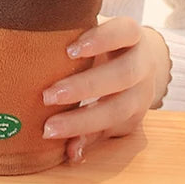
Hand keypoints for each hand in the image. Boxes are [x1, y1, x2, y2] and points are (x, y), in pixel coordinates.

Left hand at [40, 16, 171, 162]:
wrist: (137, 63)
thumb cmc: (101, 43)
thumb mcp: (94, 33)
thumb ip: (75, 38)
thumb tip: (41, 39)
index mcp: (133, 36)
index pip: (125, 32)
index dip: (101, 39)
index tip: (70, 50)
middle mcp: (143, 65)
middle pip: (122, 75)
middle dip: (84, 87)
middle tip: (47, 96)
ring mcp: (143, 94)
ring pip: (119, 110)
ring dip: (83, 121)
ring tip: (50, 128)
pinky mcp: (134, 120)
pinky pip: (113, 133)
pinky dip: (89, 142)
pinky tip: (70, 151)